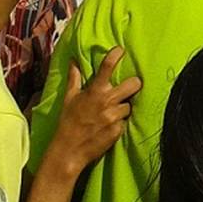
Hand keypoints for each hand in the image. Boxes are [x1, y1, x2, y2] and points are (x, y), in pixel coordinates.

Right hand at [44, 47, 141, 178]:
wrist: (69, 151)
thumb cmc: (68, 123)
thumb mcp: (69, 98)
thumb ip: (74, 78)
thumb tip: (73, 61)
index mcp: (94, 91)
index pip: (107, 67)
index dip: (116, 55)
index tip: (120, 50)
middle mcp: (106, 102)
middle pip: (134, 84)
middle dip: (133, 85)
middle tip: (127, 89)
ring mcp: (114, 116)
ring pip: (129, 105)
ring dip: (122, 108)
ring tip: (110, 114)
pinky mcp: (118, 130)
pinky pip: (125, 121)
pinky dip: (119, 123)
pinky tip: (108, 127)